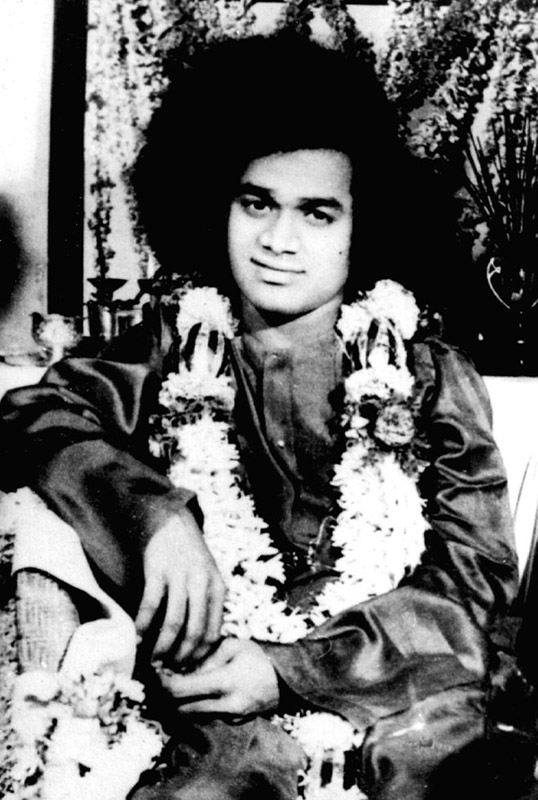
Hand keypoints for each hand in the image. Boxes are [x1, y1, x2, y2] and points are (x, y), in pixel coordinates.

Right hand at [135, 508, 225, 666]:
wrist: (172, 521)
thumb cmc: (190, 555)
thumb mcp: (208, 577)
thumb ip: (207, 604)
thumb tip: (198, 643)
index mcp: (218, 588)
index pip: (213, 633)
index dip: (199, 656)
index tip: (187, 668)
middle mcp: (202, 583)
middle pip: (194, 632)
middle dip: (180, 657)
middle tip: (168, 670)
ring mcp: (180, 577)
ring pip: (173, 624)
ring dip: (161, 647)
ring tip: (153, 660)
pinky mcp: (158, 571)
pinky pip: (150, 606)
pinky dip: (143, 626)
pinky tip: (137, 637)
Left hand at [159, 638, 279, 717]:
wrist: (286, 680)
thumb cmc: (257, 657)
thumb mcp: (232, 646)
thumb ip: (206, 658)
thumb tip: (180, 668)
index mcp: (224, 682)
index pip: (180, 690)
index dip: (162, 683)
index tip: (155, 672)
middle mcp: (225, 705)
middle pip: (180, 709)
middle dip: (164, 698)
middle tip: (157, 683)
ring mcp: (230, 718)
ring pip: (190, 717)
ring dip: (178, 705)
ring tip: (173, 687)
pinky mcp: (232, 723)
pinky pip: (205, 718)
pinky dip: (194, 708)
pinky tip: (192, 695)